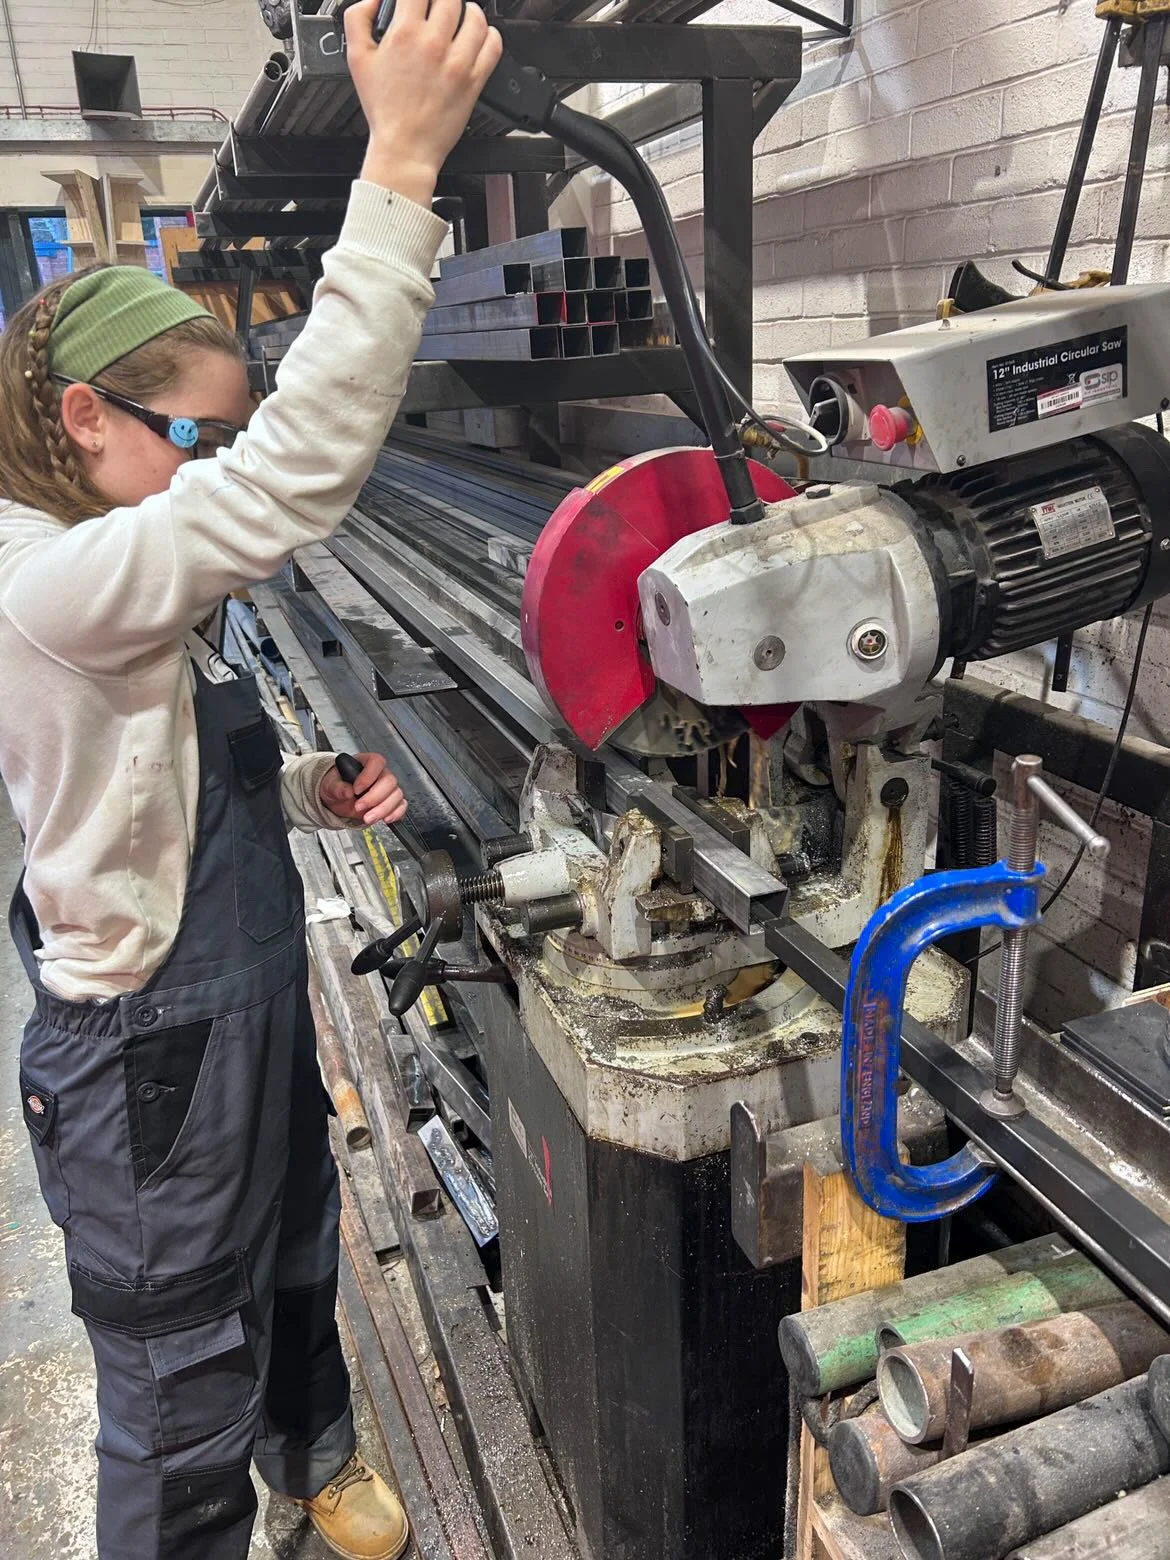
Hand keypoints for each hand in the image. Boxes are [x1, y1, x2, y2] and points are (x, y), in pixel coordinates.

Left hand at [320, 752, 406, 825]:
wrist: (338, 800)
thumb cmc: (337, 786)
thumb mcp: (330, 784)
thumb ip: (337, 787)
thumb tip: (347, 791)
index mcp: (366, 762)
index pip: (376, 762)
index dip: (368, 776)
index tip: (356, 790)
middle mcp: (380, 773)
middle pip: (389, 781)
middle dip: (374, 798)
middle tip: (358, 807)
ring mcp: (388, 788)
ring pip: (396, 795)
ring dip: (382, 809)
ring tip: (367, 818)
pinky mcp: (392, 802)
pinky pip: (401, 806)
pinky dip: (396, 813)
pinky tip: (385, 819)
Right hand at [345, 0, 502, 205]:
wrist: (405, 148)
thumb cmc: (385, 110)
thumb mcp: (357, 59)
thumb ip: (358, 18)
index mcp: (405, 34)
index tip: (415, 0)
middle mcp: (434, 44)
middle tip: (438, 7)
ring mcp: (458, 63)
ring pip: (475, 17)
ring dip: (469, 10)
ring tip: (461, 15)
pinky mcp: (474, 81)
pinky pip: (493, 45)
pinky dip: (490, 34)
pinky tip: (479, 36)